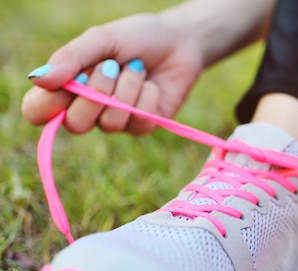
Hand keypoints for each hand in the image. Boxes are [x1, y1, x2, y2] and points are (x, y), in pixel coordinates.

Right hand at [21, 12, 205, 134]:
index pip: (38, 111)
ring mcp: (116, 120)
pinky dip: (147, 96)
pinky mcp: (143, 126)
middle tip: (111, 66)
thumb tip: (38, 78)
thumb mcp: (101, 40)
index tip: (67, 82)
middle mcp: (88, 108)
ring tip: (137, 68)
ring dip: (126, 89)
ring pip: (110, 124)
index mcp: (68, 87)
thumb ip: (70, 58)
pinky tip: (151, 83)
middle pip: (75, 124)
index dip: (46, 104)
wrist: (179, 42)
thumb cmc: (135, 38)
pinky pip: (138, 122)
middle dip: (96, 93)